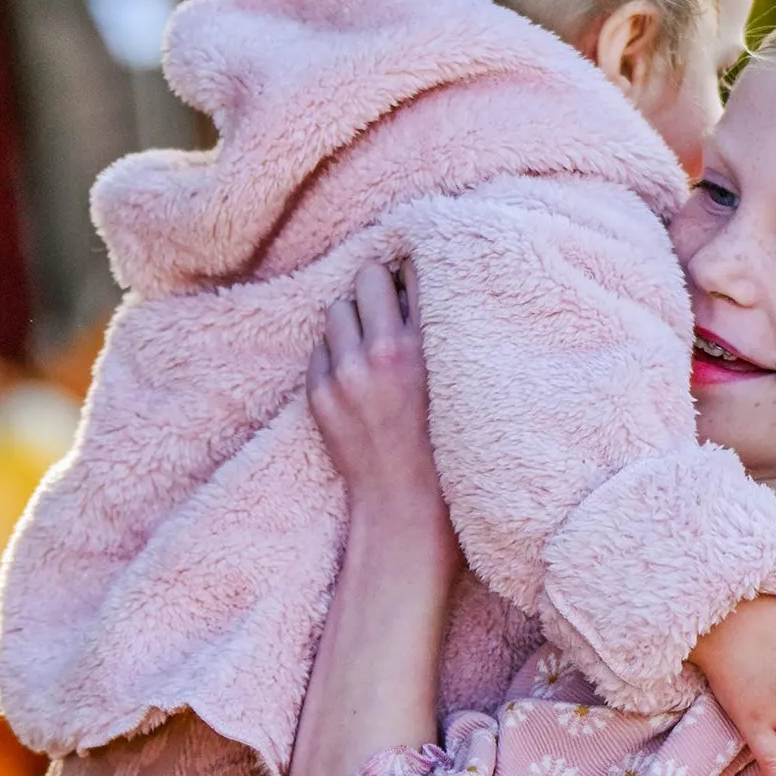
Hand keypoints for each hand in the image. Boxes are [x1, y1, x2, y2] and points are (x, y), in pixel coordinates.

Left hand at [308, 260, 448, 550]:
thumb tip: (417, 286)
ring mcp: (346, 373)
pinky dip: (334, 355)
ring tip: (369, 345)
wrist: (404, 506)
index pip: (415, 272)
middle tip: (388, 307)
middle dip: (377, 286)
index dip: (414, 269)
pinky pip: (320, 347)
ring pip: (337, 308)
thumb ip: (437, 337)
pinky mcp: (320, 393)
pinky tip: (355, 379)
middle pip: (368, 276)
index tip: (415, 273)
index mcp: (427, 348)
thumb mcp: (456, 386)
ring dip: (353, 319)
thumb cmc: (443, 450)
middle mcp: (384, 353)